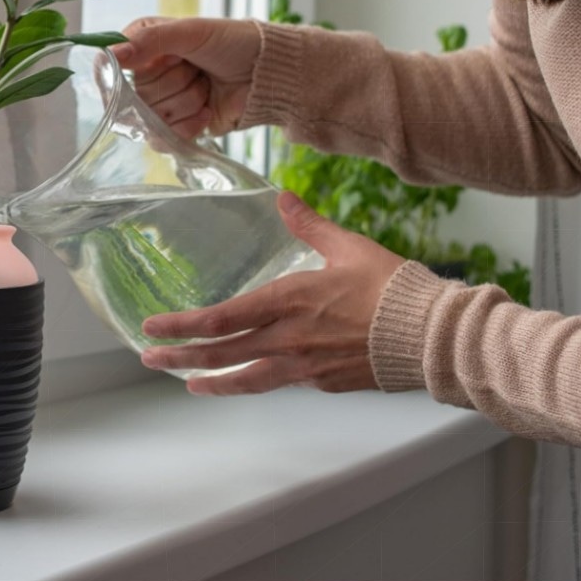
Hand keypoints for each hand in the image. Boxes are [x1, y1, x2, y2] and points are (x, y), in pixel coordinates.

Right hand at [110, 16, 261, 137]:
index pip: (110, 66)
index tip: (164, 62)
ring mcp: (161, 103)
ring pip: (152, 118)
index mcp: (142, 44)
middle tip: (197, 68)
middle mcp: (147, 74)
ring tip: (206, 85)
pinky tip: (207, 110)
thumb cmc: (232, 42)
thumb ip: (150, 41)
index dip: (131, 70)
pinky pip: (164, 138)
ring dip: (188, 101)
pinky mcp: (176, 127)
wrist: (265, 73)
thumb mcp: (191, 31)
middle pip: (135, 96)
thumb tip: (112, 54)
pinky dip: (190, 125)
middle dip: (175, 83)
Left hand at [139, 192, 405, 394]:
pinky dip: (257, 380)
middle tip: (150, 357)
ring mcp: (305, 366)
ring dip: (213, 381)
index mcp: (289, 301)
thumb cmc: (391, 287)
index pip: (222, 318)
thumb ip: (308, 224)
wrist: (431, 334)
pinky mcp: (324, 382)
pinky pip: (282, 382)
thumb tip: (282, 197)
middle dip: (181, 357)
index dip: (183, 325)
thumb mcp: (347, 246)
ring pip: (248, 379)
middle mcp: (289, 339)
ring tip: (188, 383)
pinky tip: (250, 377)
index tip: (152, 328)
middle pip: (224, 354)